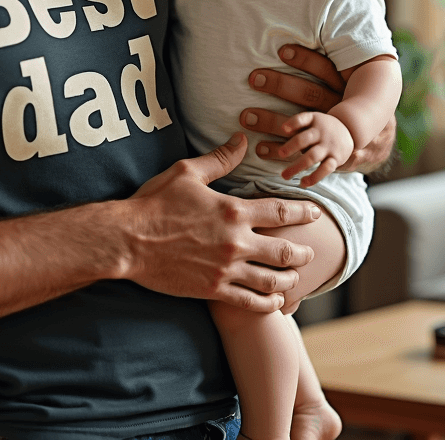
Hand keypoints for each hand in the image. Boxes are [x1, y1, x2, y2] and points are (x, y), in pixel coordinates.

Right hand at [123, 133, 321, 311]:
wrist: (128, 240)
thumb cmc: (155, 203)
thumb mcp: (187, 172)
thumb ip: (219, 159)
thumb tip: (241, 140)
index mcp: (232, 211)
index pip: (281, 213)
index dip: (304, 213)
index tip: (316, 213)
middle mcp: (235, 242)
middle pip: (284, 251)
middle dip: (303, 252)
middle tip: (311, 251)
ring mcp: (225, 269)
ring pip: (272, 281)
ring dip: (290, 279)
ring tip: (296, 278)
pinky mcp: (213, 290)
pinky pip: (250, 302)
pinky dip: (269, 304)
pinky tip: (275, 302)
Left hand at [241, 45, 395, 173]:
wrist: (378, 140)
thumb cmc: (355, 100)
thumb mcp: (354, 79)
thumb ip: (339, 61)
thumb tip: (325, 23)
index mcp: (346, 86)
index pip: (325, 68)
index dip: (305, 59)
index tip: (282, 50)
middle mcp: (339, 107)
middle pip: (309, 94)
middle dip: (280, 85)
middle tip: (254, 78)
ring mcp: (334, 131)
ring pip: (302, 126)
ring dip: (272, 121)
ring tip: (246, 116)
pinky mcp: (326, 152)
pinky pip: (301, 152)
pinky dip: (279, 151)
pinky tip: (259, 148)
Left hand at [273, 111, 354, 186]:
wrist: (349, 131)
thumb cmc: (322, 126)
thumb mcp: (313, 119)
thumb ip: (298, 123)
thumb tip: (284, 130)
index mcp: (314, 121)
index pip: (302, 119)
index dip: (293, 123)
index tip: (283, 129)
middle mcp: (321, 133)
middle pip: (304, 139)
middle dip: (291, 147)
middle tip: (280, 154)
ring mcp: (328, 147)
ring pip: (312, 157)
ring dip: (298, 166)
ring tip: (285, 176)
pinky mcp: (335, 159)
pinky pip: (325, 169)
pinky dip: (314, 177)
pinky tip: (303, 183)